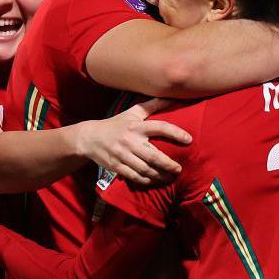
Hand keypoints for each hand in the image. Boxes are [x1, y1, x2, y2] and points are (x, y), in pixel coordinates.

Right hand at [74, 98, 190, 185]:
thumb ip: (151, 105)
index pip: (160, 128)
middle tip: (179, 169)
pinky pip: (135, 177)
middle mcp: (130, 141)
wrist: (89, 138)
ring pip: (146, 169)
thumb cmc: (115, 124)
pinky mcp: (116, 166)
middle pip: (154, 156)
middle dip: (169, 165)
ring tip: (170, 177)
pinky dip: (147, 180)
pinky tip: (154, 180)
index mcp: (136, 126)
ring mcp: (122, 155)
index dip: (176, 133)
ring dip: (160, 175)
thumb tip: (170, 97)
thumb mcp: (131, 113)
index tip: (189, 140)